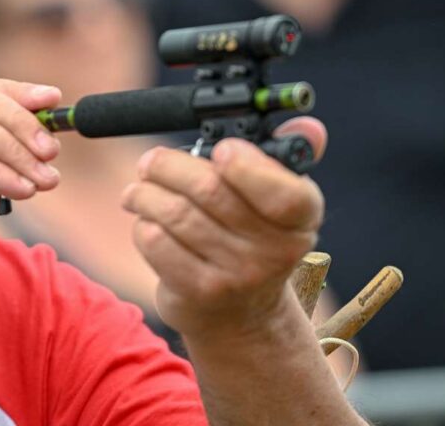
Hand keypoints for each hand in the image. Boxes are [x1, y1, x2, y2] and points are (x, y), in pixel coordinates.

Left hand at [121, 118, 327, 337]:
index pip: (282, 192)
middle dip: (168, 166)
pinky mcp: (199, 292)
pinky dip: (143, 224)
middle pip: (209, 191)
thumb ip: (283, 157)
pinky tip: (145, 221)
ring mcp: (238, 276)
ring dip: (145, 194)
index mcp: (301, 218)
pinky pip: (156, 242)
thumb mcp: (276, 202)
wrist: (242, 318)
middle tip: (151, 162)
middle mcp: (276, 251)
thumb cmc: (252, 240)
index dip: (245, 165)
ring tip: (137, 190)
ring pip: (175, 214)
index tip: (220, 150)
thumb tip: (307, 126)